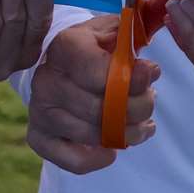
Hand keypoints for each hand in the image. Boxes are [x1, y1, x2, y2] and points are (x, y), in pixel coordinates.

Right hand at [27, 17, 159, 173]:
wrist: (60, 62)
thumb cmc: (92, 47)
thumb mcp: (110, 32)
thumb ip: (130, 42)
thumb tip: (150, 71)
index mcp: (64, 47)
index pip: (97, 71)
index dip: (131, 78)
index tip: (153, 73)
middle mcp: (47, 80)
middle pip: (100, 109)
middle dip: (138, 108)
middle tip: (150, 100)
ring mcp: (40, 111)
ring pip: (94, 135)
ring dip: (128, 134)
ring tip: (142, 124)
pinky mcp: (39, 137)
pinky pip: (74, 160)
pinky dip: (99, 159)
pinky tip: (112, 146)